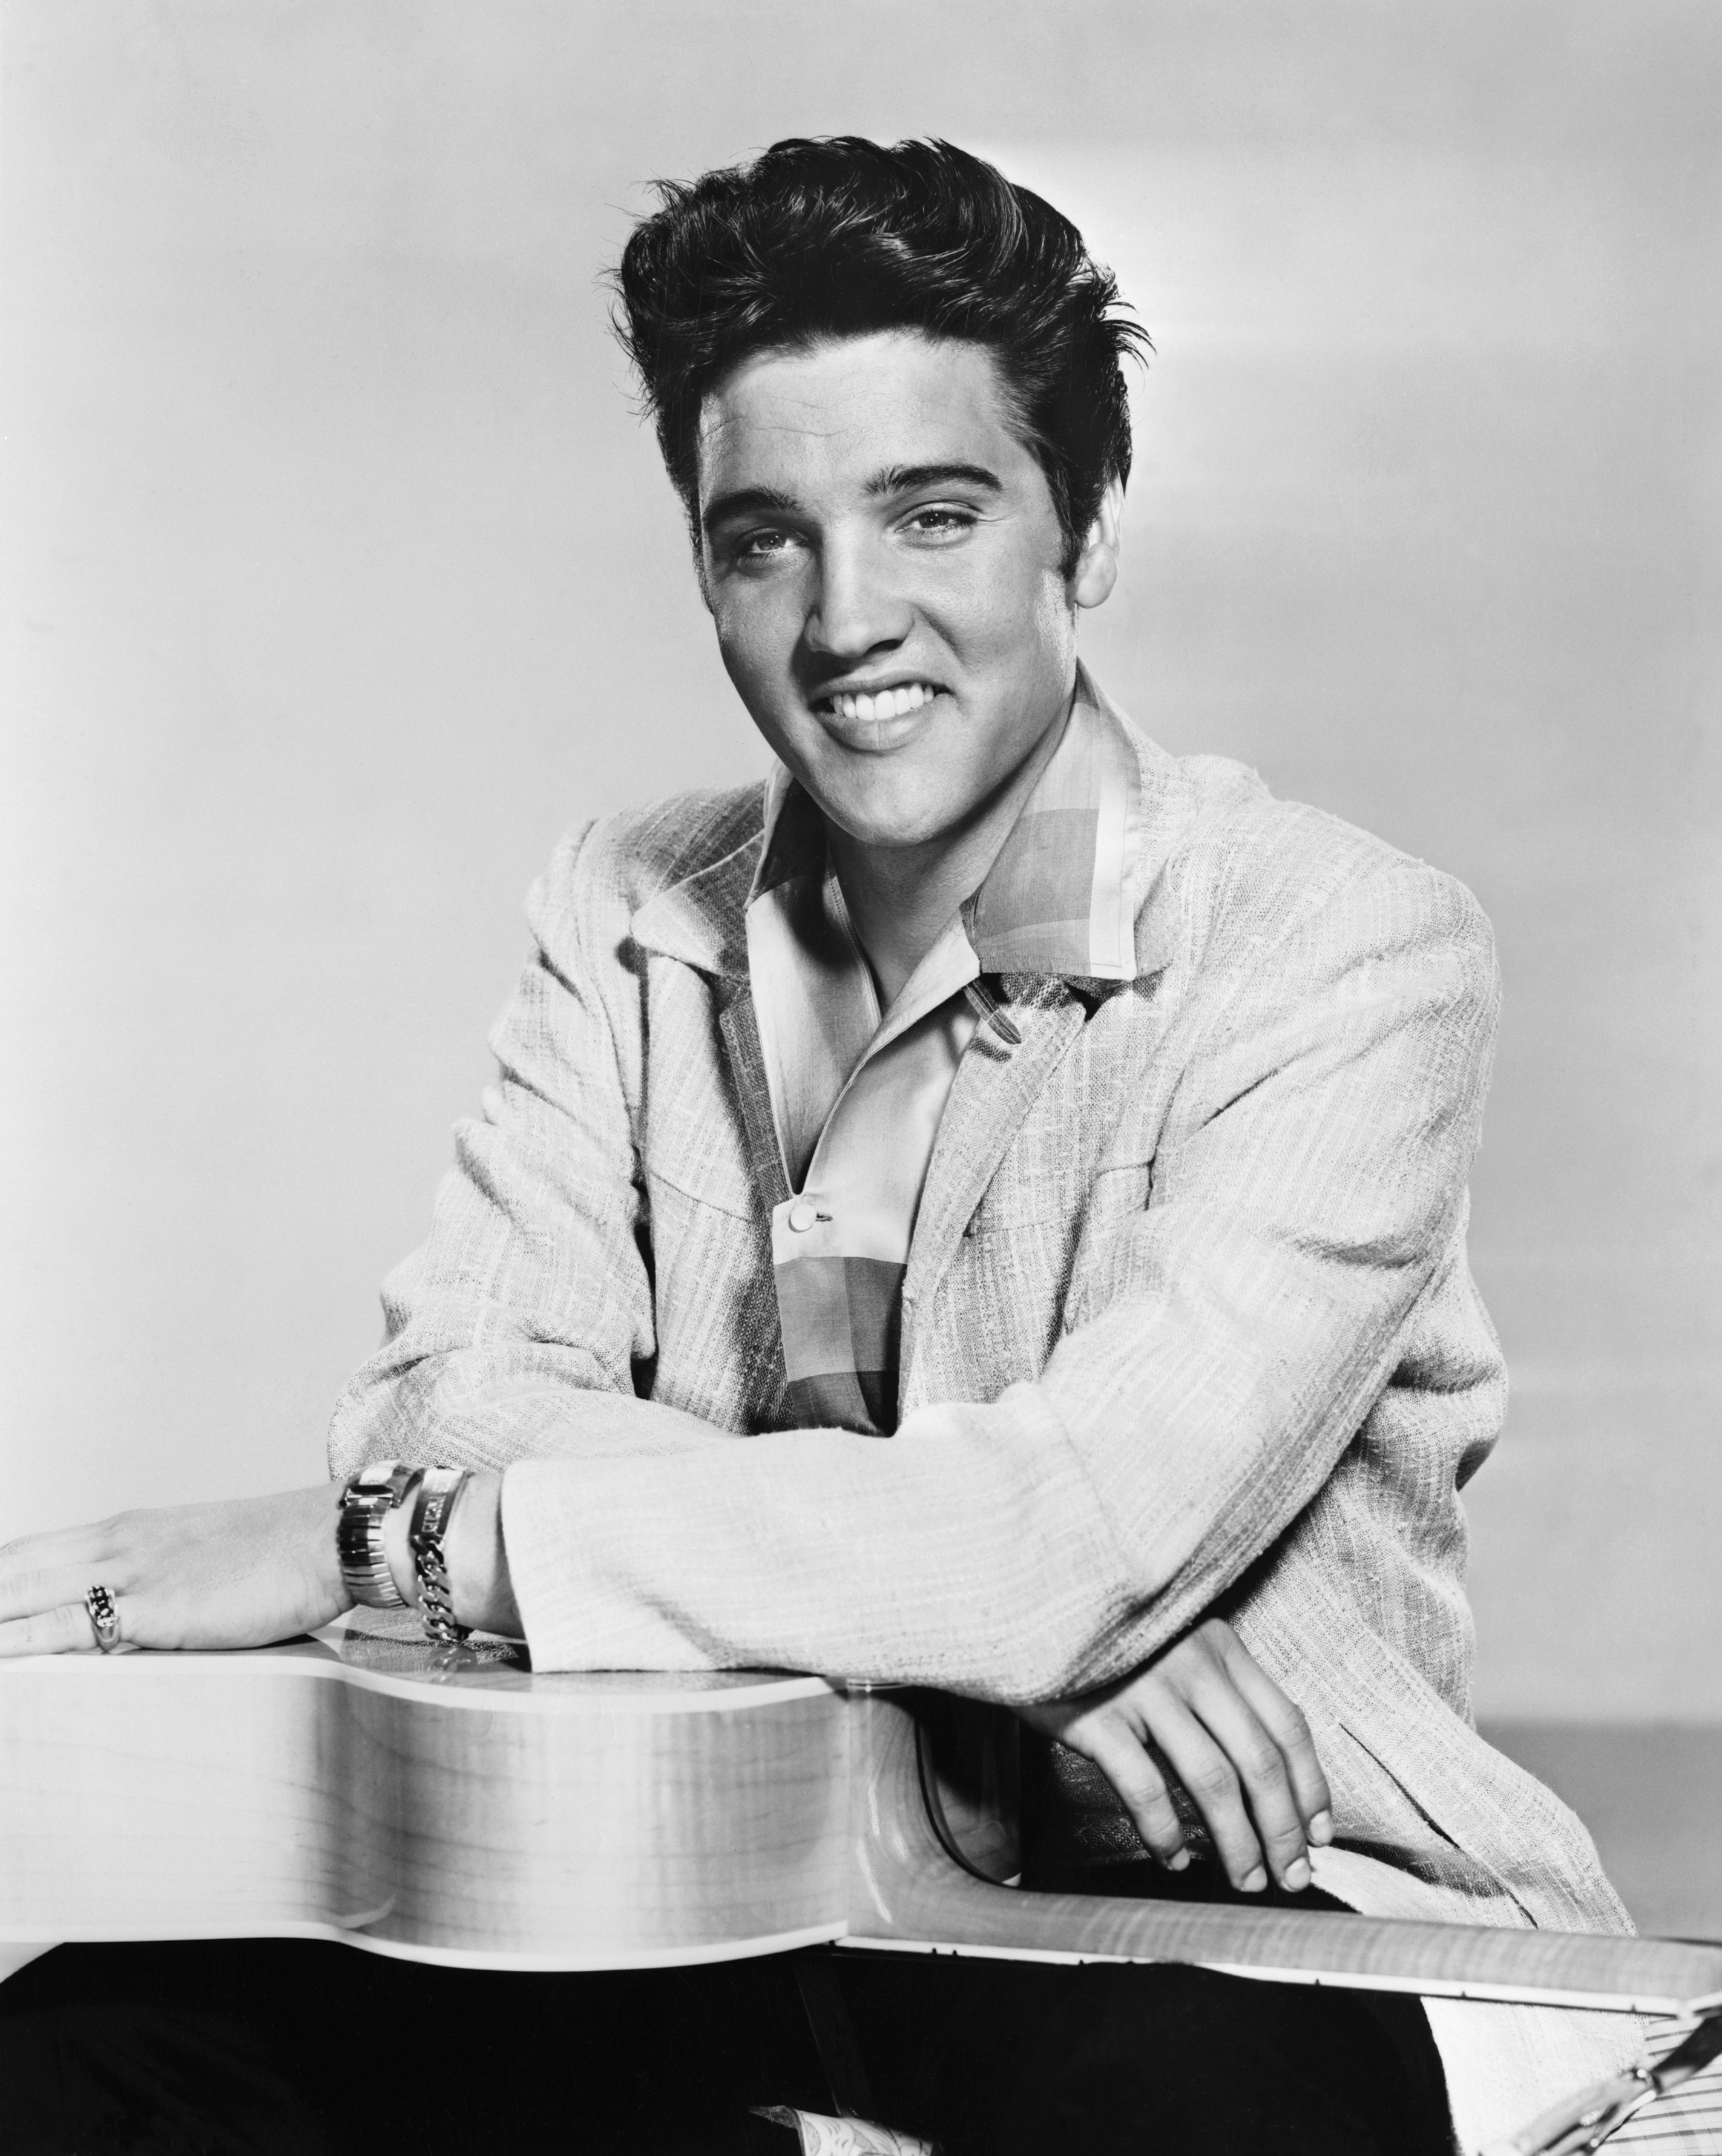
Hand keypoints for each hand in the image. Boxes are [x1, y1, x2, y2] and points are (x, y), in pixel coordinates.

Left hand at [0, 1486, 349, 1655]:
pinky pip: (61, 1630)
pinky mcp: (150, 1608)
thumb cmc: (283, 1555)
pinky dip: (11, 1645)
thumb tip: (136, 1627)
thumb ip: (161, 1589)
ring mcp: (128, 1573)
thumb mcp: (205, 1564)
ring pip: (17, 1594)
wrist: (330, 1535)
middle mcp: (114, 1544)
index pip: (24, 1554)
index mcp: (125, 1531)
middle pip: (7, 1569)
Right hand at [1018, 1617, 1332, 1894]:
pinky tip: (1173, 1859)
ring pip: (1213, 1782)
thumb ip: (1219, 1687)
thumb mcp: (1177, 1642)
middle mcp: (1192, 1665)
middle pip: (1259, 1762)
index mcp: (1221, 1646)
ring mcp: (1146, 1691)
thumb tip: (1264, 1769)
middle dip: (1283, 1831)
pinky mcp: (1098, 1718)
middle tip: (1291, 1876)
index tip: (1319, 1833)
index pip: (1287, 1724)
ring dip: (1237, 1843)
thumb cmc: (1110, 1636)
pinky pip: (1145, 1789)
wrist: (1023, 1602)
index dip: (1310, 1787)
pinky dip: (1165, 1833)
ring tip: (1245, 1879)